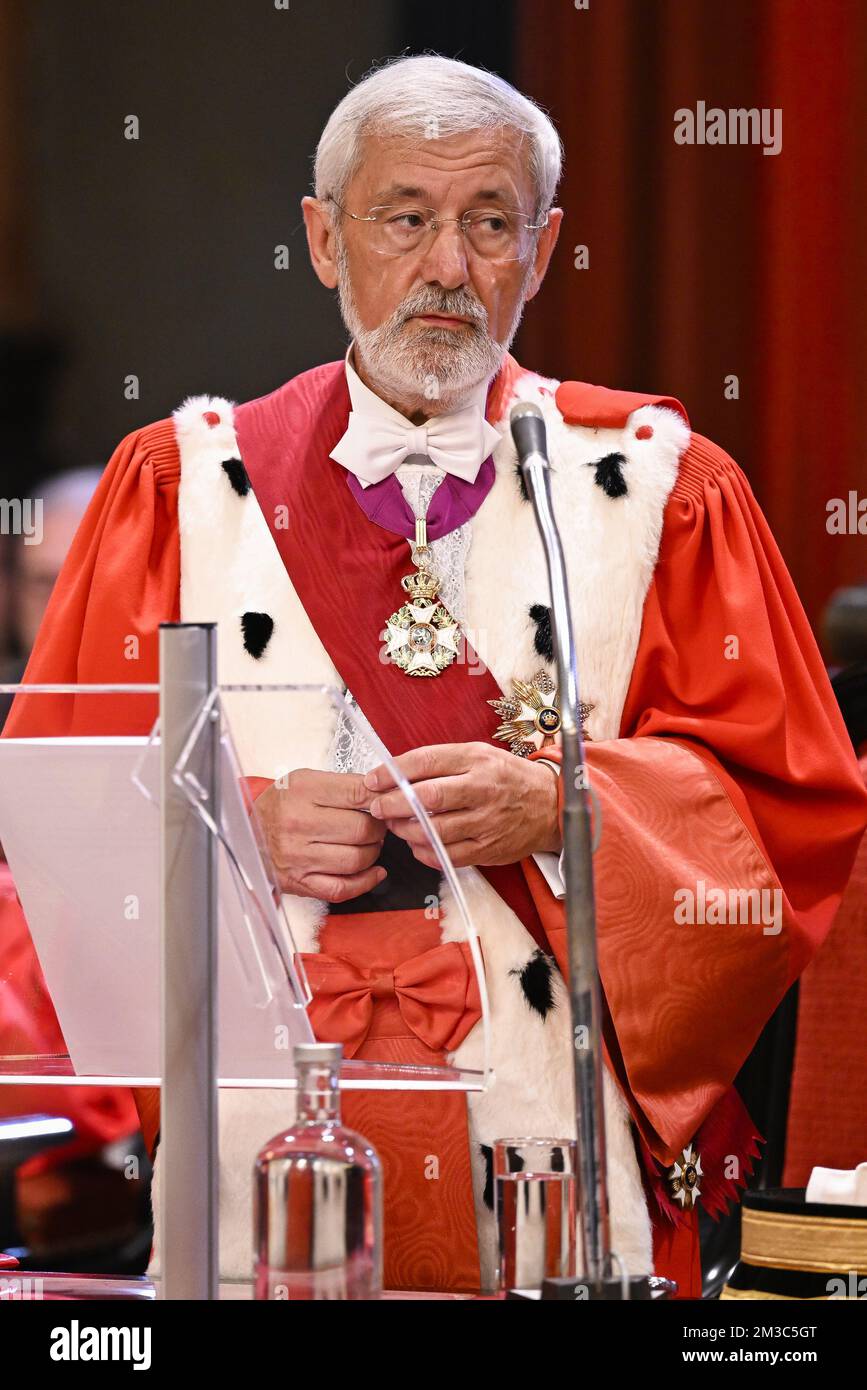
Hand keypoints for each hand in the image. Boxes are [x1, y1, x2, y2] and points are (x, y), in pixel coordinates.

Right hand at [253, 770, 386, 901]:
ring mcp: (299, 856)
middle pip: (362, 829)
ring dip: (373, 852)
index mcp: (303, 791)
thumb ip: (344, 785)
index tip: (385, 802)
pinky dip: (366, 881)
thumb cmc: (282, 805)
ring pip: (357, 859)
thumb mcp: (306, 781)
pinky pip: (343, 888)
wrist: (247, 832)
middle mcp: (299, 824)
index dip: (380, 799)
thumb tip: (383, 795)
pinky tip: (374, 871)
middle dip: (378, 828)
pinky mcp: (300, 882)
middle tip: (376, 825)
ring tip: (368, 844)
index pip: (358, 793)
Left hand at [363, 742, 561, 868]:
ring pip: (434, 831)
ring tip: (395, 826)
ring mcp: (486, 822)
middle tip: (376, 808)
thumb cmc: (506, 777)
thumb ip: (441, 762)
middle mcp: (482, 788)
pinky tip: (417, 844)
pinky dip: (425, 852)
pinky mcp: (488, 849)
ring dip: (405, 831)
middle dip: (393, 804)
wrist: (550, 804)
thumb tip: (395, 773)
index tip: (372, 781)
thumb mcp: (478, 755)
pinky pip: (447, 856)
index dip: (393, 772)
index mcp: (476, 759)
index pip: (426, 761)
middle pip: (428, 798)